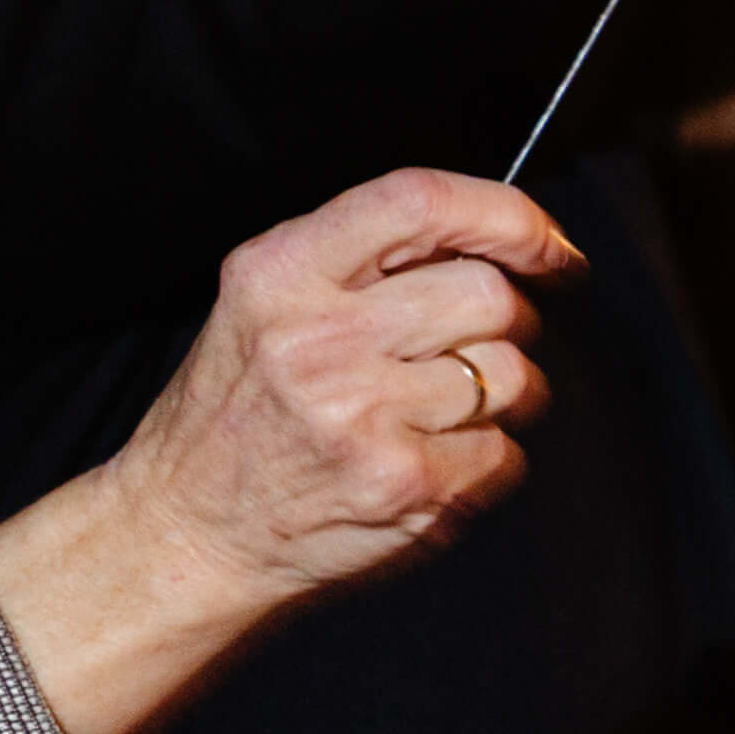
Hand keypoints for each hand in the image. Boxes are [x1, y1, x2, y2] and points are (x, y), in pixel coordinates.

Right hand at [0, 168, 576, 733]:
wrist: (185, 530)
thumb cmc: (238, 414)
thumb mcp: (267, 305)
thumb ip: (367, 261)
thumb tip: (502, 240)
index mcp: (280, 273)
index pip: (420, 203)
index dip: (510, 217)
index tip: (549, 244)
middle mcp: (320, 339)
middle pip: (490, 295)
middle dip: (507, 321)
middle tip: (466, 347)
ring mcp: (364, 415)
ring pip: (512, 374)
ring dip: (500, 393)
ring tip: (433, 411)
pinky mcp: (406, 483)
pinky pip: (504, 452)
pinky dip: (484, 459)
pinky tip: (422, 460)